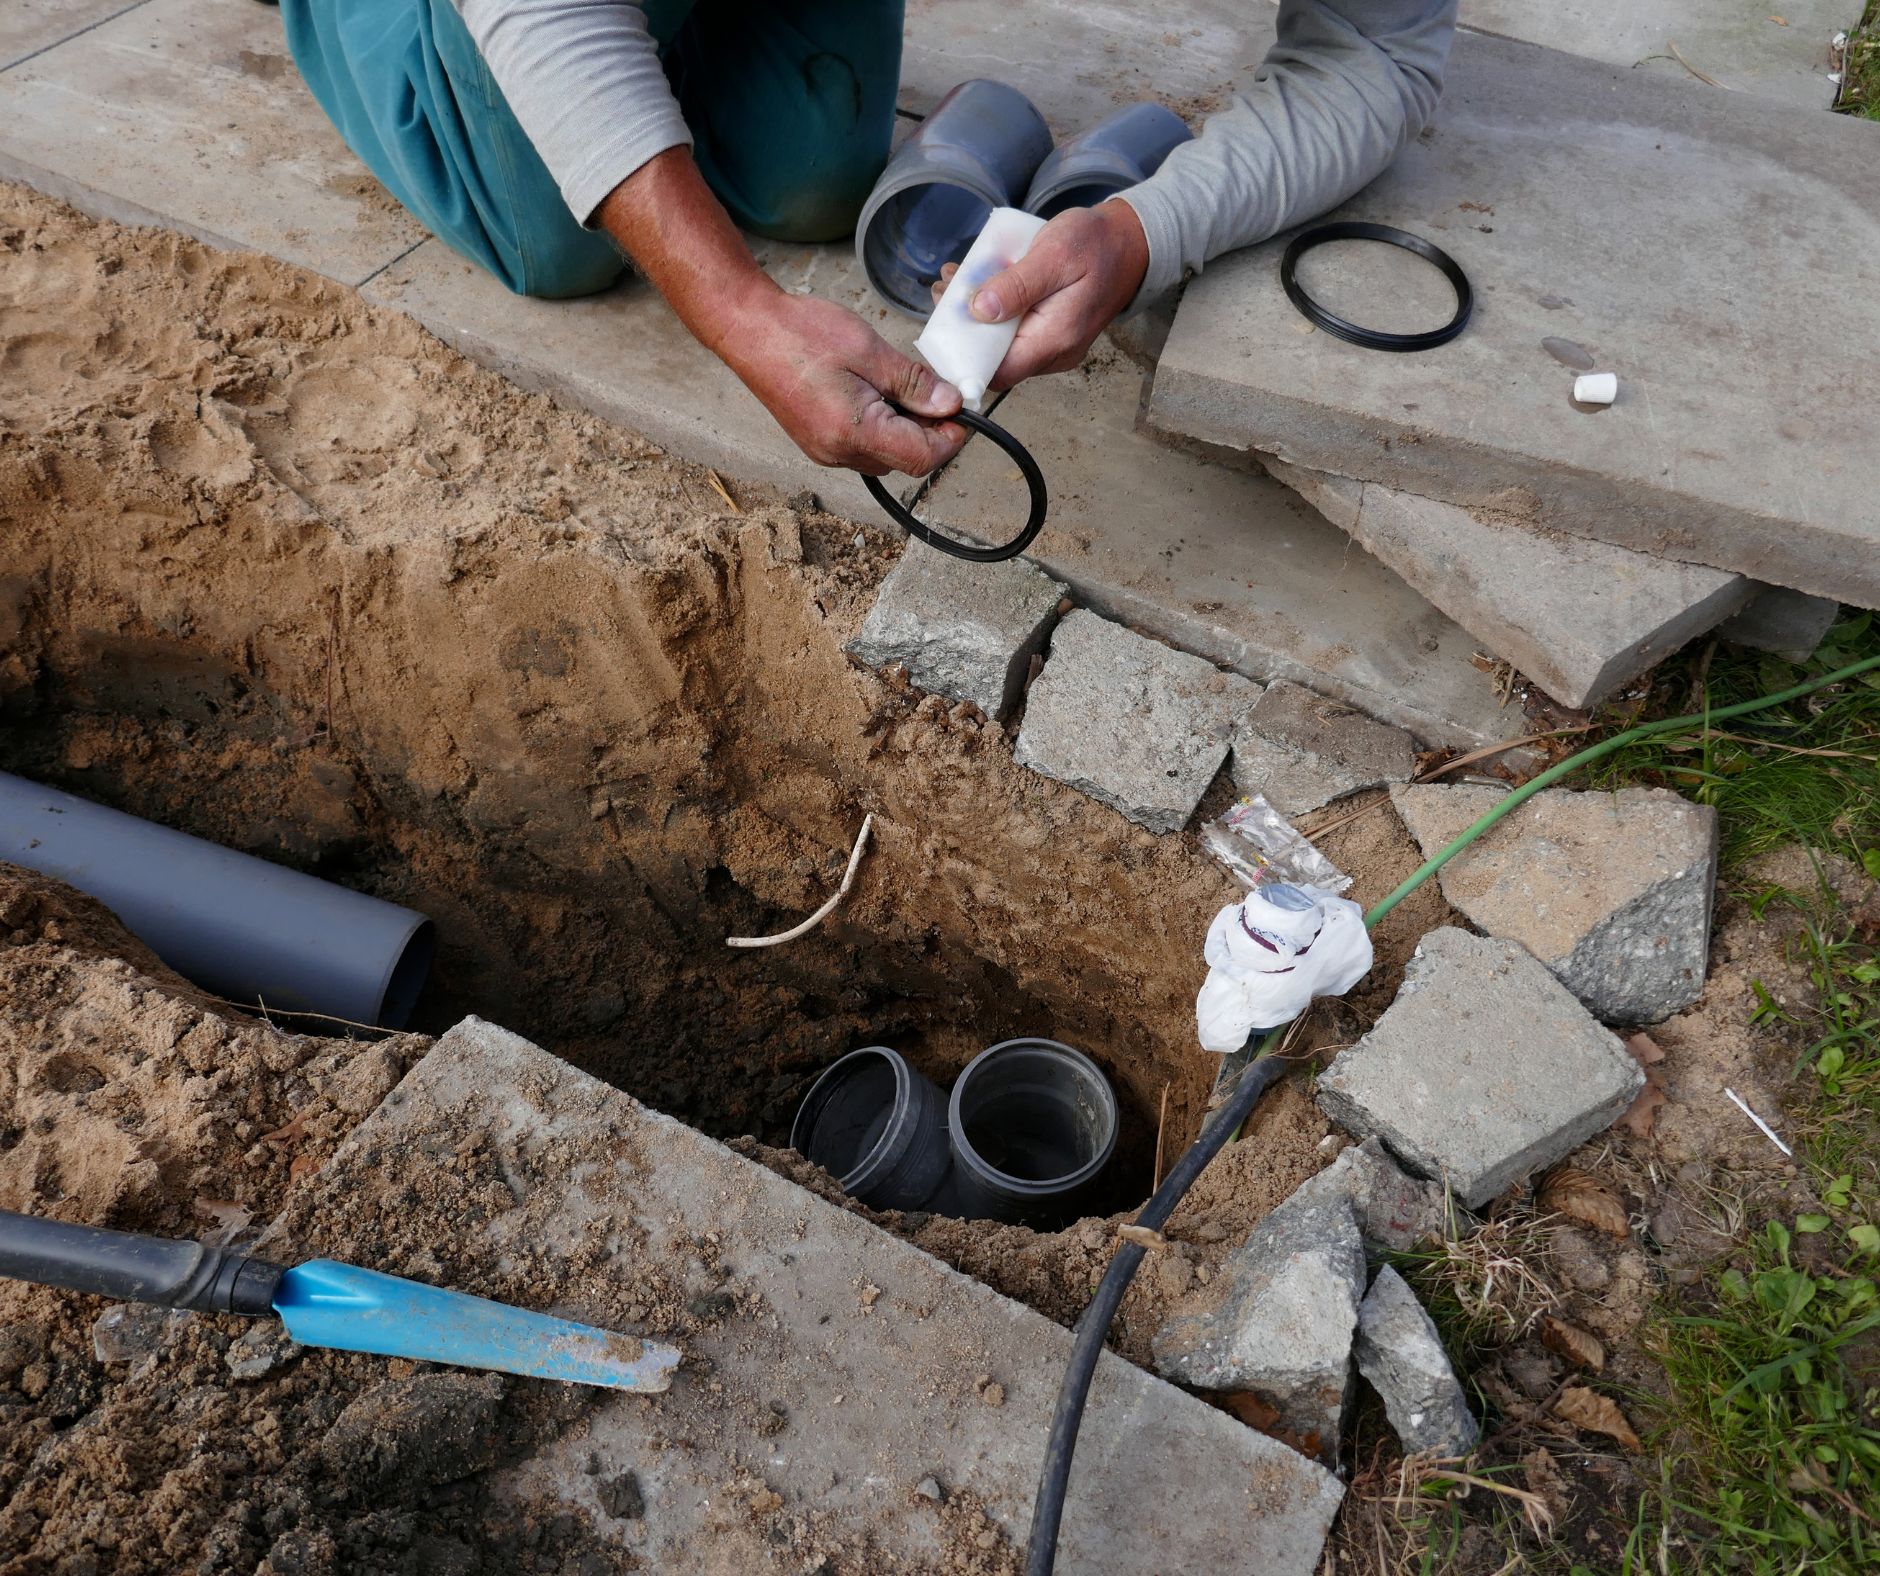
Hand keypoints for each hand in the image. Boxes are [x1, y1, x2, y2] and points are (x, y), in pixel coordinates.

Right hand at [723, 289, 966, 476]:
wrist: (748, 330)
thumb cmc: (801, 333)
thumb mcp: (869, 350)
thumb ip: (913, 383)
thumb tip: (950, 405)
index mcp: (854, 433)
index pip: (922, 458)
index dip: (950, 438)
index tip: (960, 409)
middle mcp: (839, 453)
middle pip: (906, 460)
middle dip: (928, 431)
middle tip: (933, 390)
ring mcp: (825, 452)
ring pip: (885, 455)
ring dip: (903, 429)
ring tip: (898, 386)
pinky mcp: (818, 443)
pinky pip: (862, 447)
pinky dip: (880, 426)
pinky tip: (874, 393)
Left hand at [932, 199, 1149, 389]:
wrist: (1129, 242)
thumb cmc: (1095, 244)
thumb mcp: (1054, 254)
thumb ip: (1017, 285)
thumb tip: (978, 311)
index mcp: (1054, 340)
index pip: (998, 373)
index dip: (965, 358)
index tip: (943, 325)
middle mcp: (1053, 353)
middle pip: (995, 361)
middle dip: (964, 331)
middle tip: (946, 291)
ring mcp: (1052, 347)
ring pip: (1001, 346)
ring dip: (974, 318)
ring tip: (958, 280)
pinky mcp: (1049, 334)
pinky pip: (1014, 332)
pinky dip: (992, 311)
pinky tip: (980, 284)